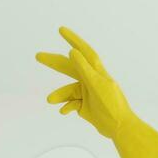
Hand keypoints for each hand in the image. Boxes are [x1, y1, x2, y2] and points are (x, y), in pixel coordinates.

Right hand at [34, 26, 157, 157]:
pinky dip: (66, 106)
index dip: (73, 39)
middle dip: (54, 62)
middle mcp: (90, 79)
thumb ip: (84, 68)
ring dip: (59, 94)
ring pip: (68, 90)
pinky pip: (71, 103)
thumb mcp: (97, 85)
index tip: (60, 30)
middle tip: (38, 56)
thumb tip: (72, 52)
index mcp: (96, 71)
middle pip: (69, 67)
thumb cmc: (112, 104)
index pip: (83, 51)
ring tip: (50, 100)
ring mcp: (87, 93)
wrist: (119, 127)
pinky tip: (63, 111)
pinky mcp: (84, 106)